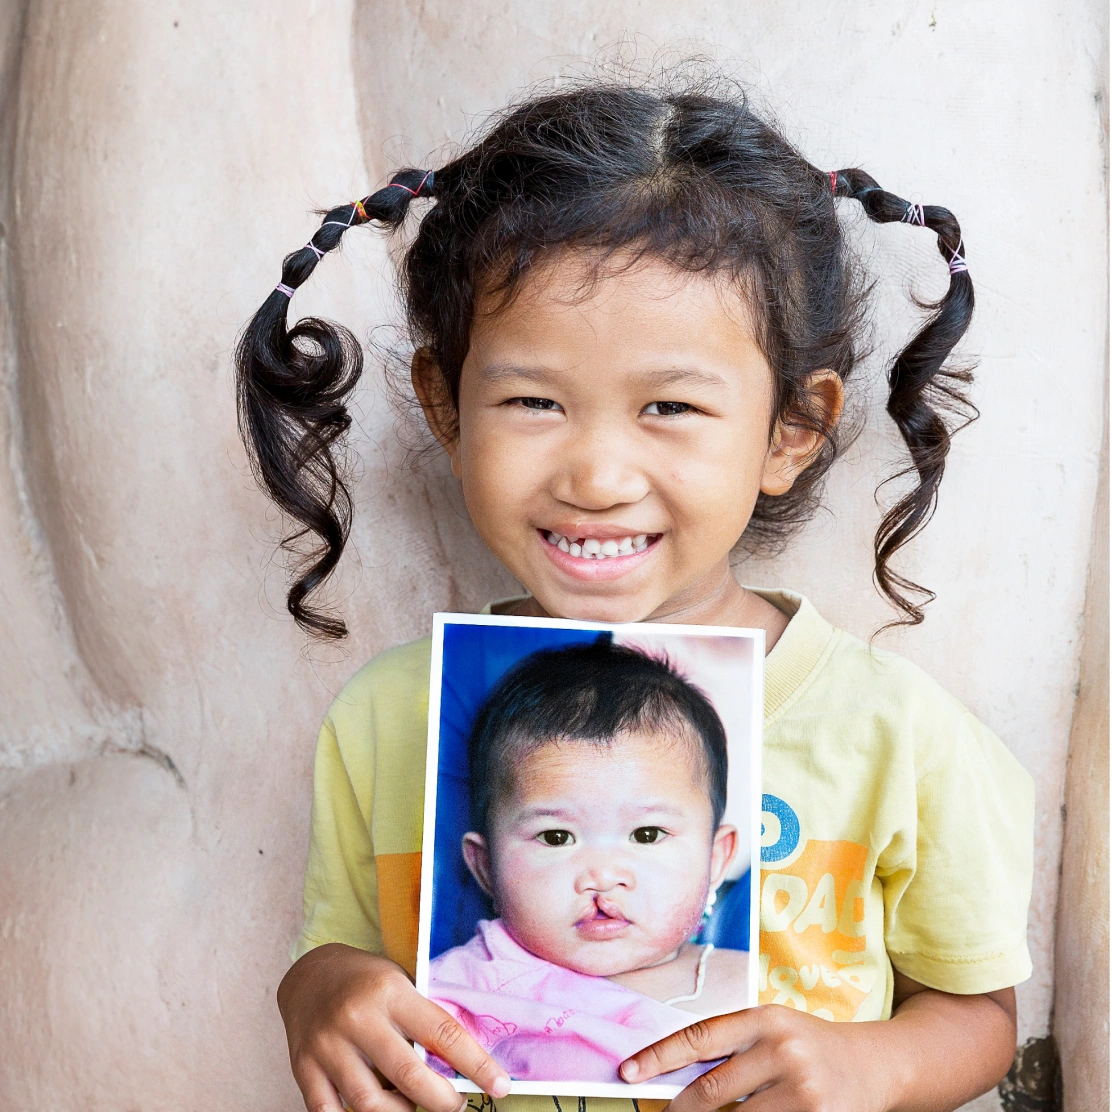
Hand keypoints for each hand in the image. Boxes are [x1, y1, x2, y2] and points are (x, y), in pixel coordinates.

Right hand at [277, 943, 510, 1111]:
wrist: (308, 975)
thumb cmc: (366, 981)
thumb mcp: (399, 983)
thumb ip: (421, 1020)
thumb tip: (457, 1067)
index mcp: (390, 991)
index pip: (442, 1033)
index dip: (476, 1064)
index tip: (501, 1086)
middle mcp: (358, 1018)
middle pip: (408, 1076)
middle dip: (441, 1101)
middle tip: (456, 1103)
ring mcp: (328, 1046)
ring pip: (371, 1104)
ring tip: (412, 1105)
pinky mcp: (304, 1068)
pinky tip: (378, 1110)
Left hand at [619, 980, 1016, 1111]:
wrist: (881, 1064)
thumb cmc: (813, 1047)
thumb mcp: (774, 1032)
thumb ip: (731, 1049)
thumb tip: (673, 1077)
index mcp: (766, 1018)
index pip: (700, 1036)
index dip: (659, 1055)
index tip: (627, 1071)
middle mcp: (783, 1050)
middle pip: (711, 1089)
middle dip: (682, 1106)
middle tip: (666, 1111)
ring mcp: (803, 1092)